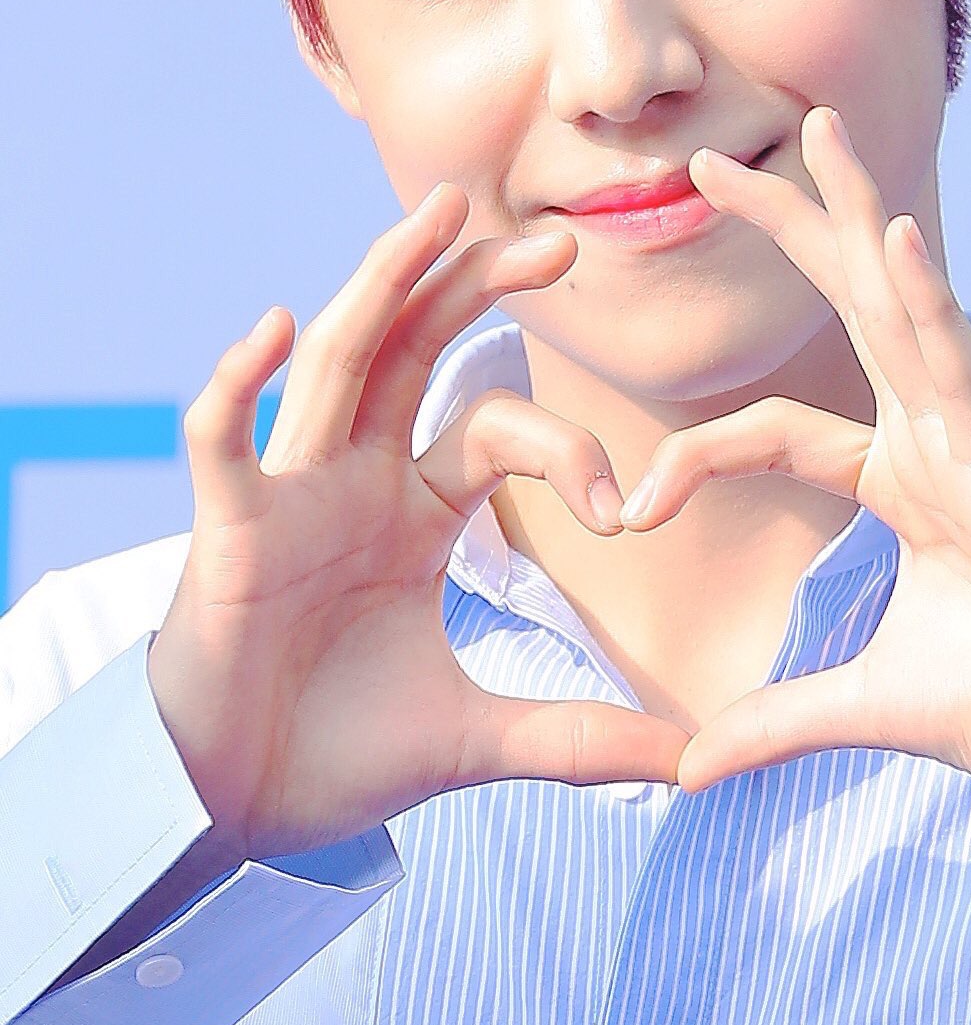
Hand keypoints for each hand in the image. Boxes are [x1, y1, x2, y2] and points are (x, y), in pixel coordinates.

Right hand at [149, 187, 688, 864]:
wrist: (232, 810)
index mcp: (416, 510)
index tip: (622, 516)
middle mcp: (356, 480)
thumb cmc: (338, 753)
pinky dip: (238, 387)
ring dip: (382, 286)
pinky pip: (223, 443)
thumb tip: (692, 762)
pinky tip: (268, 327)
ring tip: (434, 214)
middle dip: (478, 287)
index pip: (498, 429)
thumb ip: (578, 736)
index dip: (566, 451)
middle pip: (419, 351)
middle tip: (560, 240)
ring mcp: (290, 497)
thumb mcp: (478, 739)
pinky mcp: (228, 534)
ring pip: (337, 365)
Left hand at [618, 106, 970, 794]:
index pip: (774, 431)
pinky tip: (888, 236)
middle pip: (847, 312)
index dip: (694, 456)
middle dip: (789, 230)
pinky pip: (955, 367)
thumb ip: (776, 720)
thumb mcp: (862, 705)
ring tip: (820, 132)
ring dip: (860, 214)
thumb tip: (685, 767)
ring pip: (904, 306)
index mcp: (900, 479)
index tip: (628, 509)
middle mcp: (932, 438)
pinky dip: (922, 299)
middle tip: (719, 164)